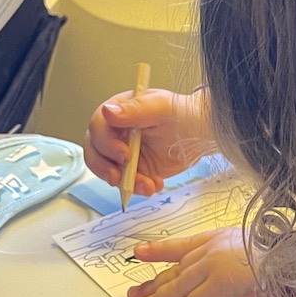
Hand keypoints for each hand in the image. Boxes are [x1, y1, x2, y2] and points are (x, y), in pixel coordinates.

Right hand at [84, 87, 211, 199]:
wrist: (201, 133)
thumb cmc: (183, 114)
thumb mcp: (162, 107)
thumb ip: (136, 109)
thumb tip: (108, 111)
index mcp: (119, 112)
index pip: (98, 127)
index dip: (106, 143)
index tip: (125, 156)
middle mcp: (116, 132)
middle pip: (94, 151)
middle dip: (105, 168)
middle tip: (120, 178)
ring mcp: (123, 153)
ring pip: (108, 171)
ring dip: (124, 183)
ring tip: (148, 185)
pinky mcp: (134, 170)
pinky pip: (126, 183)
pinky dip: (137, 188)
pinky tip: (154, 184)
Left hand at [128, 228, 253, 296]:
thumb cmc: (283, 261)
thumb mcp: (254, 252)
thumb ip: (233, 261)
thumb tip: (223, 280)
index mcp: (220, 238)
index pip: (182, 246)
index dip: (159, 251)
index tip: (140, 252)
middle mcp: (212, 251)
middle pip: (174, 271)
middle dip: (151, 285)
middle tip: (134, 296)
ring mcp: (213, 268)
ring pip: (175, 289)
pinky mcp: (217, 288)